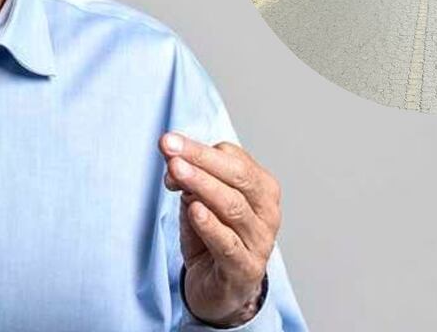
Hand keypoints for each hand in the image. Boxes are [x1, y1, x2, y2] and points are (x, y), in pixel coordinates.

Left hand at [159, 133, 280, 326]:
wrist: (220, 291)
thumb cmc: (213, 240)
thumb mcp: (200, 203)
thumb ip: (190, 182)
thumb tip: (173, 161)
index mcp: (262, 189)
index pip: (234, 159)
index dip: (199, 151)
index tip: (168, 145)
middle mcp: (268, 212)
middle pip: (238, 176)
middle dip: (200, 158)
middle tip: (169, 146)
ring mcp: (260, 241)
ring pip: (233, 206)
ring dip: (201, 185)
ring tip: (177, 171)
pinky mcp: (245, 269)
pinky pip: (228, 243)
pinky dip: (210, 225)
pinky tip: (194, 210)